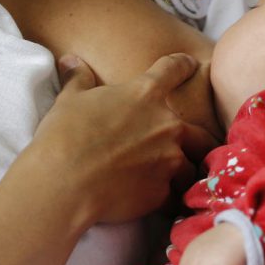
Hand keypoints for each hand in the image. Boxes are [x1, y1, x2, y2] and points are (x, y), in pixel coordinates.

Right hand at [26, 53, 197, 223]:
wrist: (64, 182)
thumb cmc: (64, 136)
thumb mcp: (69, 100)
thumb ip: (78, 79)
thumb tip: (71, 60)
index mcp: (145, 95)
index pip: (173, 69)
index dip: (183, 65)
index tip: (189, 64)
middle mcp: (166, 125)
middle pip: (200, 133)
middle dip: (197, 141)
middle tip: (191, 147)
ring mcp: (168, 160)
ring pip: (190, 168)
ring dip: (182, 173)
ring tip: (171, 181)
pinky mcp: (161, 192)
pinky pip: (174, 197)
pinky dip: (168, 200)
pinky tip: (157, 203)